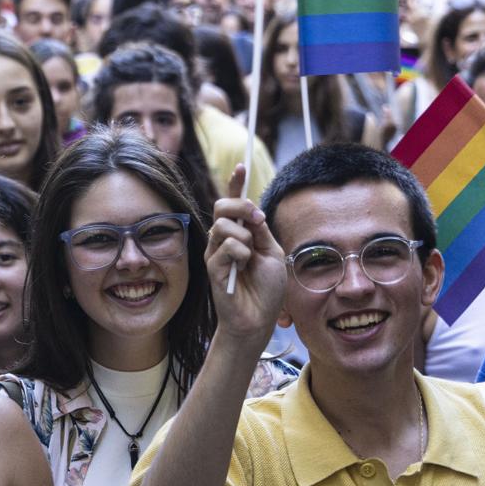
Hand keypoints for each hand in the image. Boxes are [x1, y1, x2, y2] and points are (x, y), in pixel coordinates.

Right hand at [204, 164, 287, 339]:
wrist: (258, 318)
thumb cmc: (267, 289)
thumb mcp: (272, 253)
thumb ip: (261, 231)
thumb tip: (252, 211)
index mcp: (241, 233)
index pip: (235, 203)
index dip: (236, 184)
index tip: (240, 167)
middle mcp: (224, 239)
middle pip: (222, 206)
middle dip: (240, 205)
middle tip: (256, 219)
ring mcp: (216, 252)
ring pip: (223, 225)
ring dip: (244, 237)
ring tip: (249, 257)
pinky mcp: (211, 266)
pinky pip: (226, 246)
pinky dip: (240, 254)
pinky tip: (242, 269)